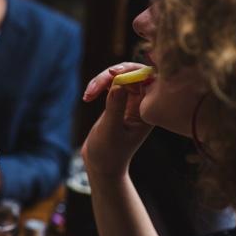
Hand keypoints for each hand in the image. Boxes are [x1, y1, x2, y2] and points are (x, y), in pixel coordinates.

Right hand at [81, 63, 153, 178]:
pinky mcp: (119, 101)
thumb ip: (115, 107)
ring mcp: (131, 101)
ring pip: (120, 76)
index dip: (131, 71)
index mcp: (148, 110)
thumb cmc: (108, 153)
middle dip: (112, 74)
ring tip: (87, 95)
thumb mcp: (110, 131)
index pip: (147, 78)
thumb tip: (118, 84)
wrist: (101, 165)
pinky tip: (88, 97)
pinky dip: (98, 86)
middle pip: (132, 73)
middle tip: (94, 86)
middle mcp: (143, 103)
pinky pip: (112, 83)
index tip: (112, 74)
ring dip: (101, 80)